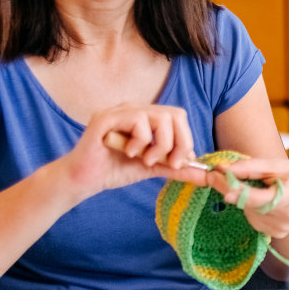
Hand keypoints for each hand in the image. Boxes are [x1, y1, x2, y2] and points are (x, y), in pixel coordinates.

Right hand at [61, 104, 208, 196]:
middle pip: (174, 114)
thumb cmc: (115, 170)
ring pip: (159, 117)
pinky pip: (137, 121)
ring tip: (145, 160)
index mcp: (146, 117)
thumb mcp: (152, 168)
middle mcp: (134, 109)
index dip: (186, 139)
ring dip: (160, 145)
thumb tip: (204, 175)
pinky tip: (128, 153)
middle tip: (169, 163)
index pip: (178, 117)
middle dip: (179, 142)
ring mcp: (119, 111)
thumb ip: (176, 168)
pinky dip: (140, 142)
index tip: (179, 163)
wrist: (84, 180)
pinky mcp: (105, 118)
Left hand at [206, 156, 288, 240]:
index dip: (231, 187)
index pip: (254, 197)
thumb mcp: (279, 165)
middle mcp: (286, 218)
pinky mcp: (274, 234)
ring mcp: (280, 229)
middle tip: (228, 173)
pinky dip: (253, 207)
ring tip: (265, 189)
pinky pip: (253, 217)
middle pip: (247, 203)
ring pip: (247, 210)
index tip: (213, 174)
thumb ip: (251, 167)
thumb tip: (223, 169)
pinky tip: (267, 201)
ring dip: (246, 198)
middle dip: (234, 188)